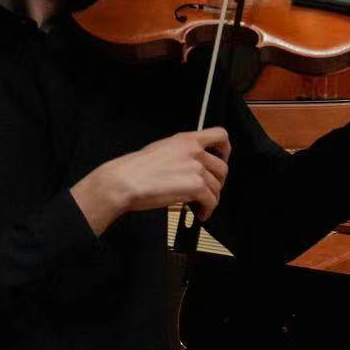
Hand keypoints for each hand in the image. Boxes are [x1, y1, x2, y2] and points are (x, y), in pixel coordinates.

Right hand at [71, 127, 230, 236]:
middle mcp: (194, 151)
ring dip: (211, 199)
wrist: (123, 181)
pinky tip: (199, 214)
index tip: (222, 159)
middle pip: (222, 167)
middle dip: (217, 182)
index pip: (220, 135)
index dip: (225, 149)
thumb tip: (193, 165)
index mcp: (186, 140)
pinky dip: (207, 210)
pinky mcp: (195, 186)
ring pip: (217, 186)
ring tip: (201, 206)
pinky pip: (211, 200)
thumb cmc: (135, 169)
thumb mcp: (162, 149)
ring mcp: (196, 168)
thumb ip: (183, 153)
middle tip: (208, 191)